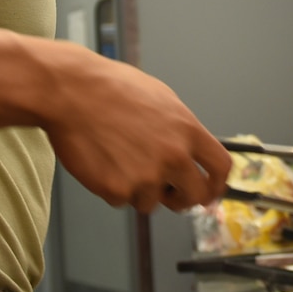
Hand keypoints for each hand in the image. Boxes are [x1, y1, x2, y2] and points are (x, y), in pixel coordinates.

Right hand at [41, 46, 231, 213]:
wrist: (71, 92)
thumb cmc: (112, 89)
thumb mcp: (162, 99)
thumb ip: (181, 130)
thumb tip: (192, 153)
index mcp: (188, 131)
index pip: (221, 168)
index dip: (218, 184)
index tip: (211, 191)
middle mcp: (173, 157)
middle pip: (195, 196)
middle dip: (183, 199)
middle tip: (170, 194)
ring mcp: (146, 177)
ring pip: (152, 202)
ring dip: (139, 190)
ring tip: (119, 159)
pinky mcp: (117, 190)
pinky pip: (122, 201)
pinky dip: (112, 188)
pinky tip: (102, 162)